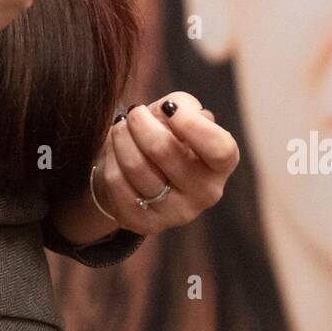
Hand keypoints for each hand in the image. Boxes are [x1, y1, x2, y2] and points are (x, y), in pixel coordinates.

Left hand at [94, 92, 238, 234]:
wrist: (141, 172)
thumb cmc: (167, 134)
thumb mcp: (181, 113)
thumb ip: (182, 105)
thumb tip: (171, 110)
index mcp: (221, 165)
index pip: (219, 149)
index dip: (192, 124)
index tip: (168, 107)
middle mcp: (205, 194)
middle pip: (164, 150)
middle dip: (141, 121)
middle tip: (134, 112)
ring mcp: (176, 213)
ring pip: (135, 165)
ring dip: (121, 137)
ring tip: (120, 127)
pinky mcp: (146, 225)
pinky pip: (117, 183)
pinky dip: (110, 159)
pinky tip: (114, 152)